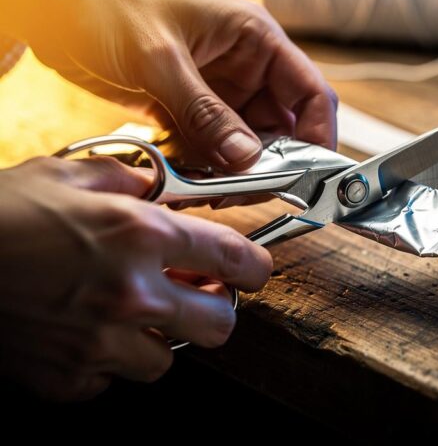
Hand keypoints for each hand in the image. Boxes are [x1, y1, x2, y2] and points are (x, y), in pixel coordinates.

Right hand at [0, 156, 271, 399]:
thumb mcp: (67, 172)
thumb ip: (128, 178)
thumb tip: (156, 187)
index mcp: (139, 235)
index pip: (237, 259)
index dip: (256, 266)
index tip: (253, 269)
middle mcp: (130, 293)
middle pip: (219, 325)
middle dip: (215, 310)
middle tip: (196, 295)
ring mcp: (99, 343)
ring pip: (166, 362)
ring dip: (158, 339)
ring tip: (131, 315)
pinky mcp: (65, 378)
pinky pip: (110, 381)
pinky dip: (106, 363)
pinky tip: (86, 335)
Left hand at [7, 0, 336, 170]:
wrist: (54, 3)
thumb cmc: (108, 2)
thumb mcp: (159, 58)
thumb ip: (205, 111)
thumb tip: (246, 158)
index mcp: (254, 40)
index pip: (309, 94)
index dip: (317, 137)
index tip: (307, 176)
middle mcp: (244, 68)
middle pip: (280, 129)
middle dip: (268, 165)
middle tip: (245, 191)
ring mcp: (217, 92)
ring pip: (244, 146)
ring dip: (232, 173)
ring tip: (211, 190)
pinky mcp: (189, 110)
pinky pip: (210, 149)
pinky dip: (204, 170)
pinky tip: (190, 182)